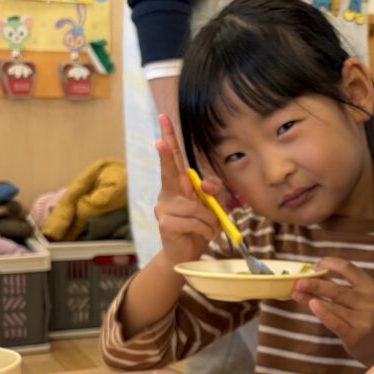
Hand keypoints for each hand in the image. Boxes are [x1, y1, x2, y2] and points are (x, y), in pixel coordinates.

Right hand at [154, 115, 218, 266]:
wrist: (187, 254)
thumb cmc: (199, 227)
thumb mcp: (212, 207)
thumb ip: (213, 192)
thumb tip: (205, 184)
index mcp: (179, 186)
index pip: (175, 159)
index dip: (169, 139)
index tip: (163, 119)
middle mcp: (167, 193)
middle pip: (170, 171)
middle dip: (167, 155)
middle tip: (159, 140)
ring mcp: (164, 208)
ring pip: (196, 207)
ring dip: (210, 220)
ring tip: (207, 229)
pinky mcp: (166, 223)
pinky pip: (196, 222)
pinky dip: (206, 230)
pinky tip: (202, 235)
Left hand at [292, 258, 373, 365]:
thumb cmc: (364, 316)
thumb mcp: (358, 298)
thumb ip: (338, 287)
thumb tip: (311, 275)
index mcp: (370, 286)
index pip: (348, 268)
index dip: (329, 264)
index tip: (314, 266)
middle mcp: (369, 301)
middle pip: (337, 289)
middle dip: (315, 284)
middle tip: (298, 282)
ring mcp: (363, 319)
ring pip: (333, 306)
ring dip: (312, 298)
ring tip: (296, 293)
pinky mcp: (355, 335)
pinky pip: (335, 322)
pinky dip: (322, 313)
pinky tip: (311, 305)